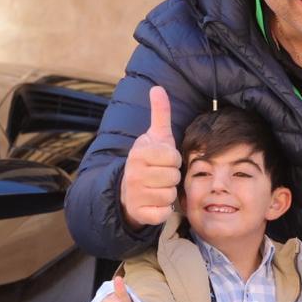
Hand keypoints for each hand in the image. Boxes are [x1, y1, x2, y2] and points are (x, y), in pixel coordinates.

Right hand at [120, 86, 182, 229]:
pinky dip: (163, 210)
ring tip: (157, 188)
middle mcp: (133, 173)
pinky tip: (155, 203)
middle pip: (173, 177)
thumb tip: (157, 87)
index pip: (172, 157)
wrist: (128, 189)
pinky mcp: (139, 213)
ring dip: (168, 193)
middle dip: (171, 177)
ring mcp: (135, 194)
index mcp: (139, 153)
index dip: (173, 160)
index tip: (163, 161)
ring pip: (170, 195)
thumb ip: (159, 113)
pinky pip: (164, 213)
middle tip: (160, 176)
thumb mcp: (155, 137)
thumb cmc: (149, 161)